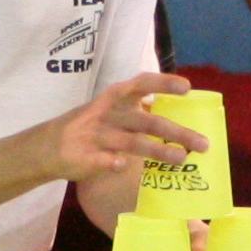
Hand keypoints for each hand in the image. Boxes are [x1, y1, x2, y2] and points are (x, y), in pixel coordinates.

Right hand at [45, 70, 200, 181]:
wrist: (47, 146)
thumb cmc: (89, 126)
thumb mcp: (110, 110)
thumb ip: (137, 112)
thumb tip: (176, 119)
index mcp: (114, 98)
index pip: (141, 84)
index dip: (163, 84)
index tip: (187, 87)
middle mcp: (107, 114)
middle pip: (146, 121)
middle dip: (176, 132)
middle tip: (203, 144)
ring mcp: (96, 135)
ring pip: (131, 142)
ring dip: (157, 150)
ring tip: (181, 159)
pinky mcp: (85, 156)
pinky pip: (106, 160)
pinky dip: (116, 163)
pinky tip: (124, 166)